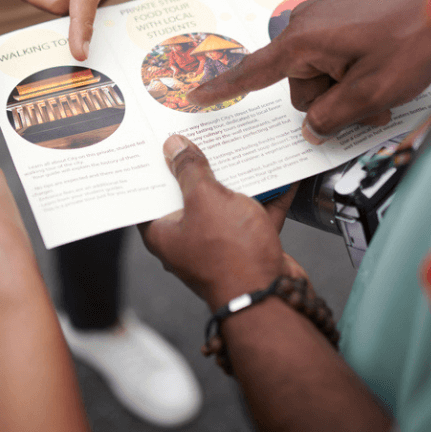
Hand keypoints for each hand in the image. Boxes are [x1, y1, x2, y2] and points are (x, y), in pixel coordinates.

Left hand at [139, 135, 294, 309]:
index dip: (153, 166)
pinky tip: (281, 171)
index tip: (156, 140)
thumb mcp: (205, 199)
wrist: (273, 299)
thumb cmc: (230, 254)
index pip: (149, 193)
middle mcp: (187, 239)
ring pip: (224, 202)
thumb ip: (190, 170)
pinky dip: (268, 194)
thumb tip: (174, 146)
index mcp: (162, 232)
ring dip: (235, 176)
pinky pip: (255, 212)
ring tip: (239, 143)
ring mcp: (219, 243)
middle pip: (188, 194)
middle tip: (200, 132)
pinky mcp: (249, 246)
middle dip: (197, 164)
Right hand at [187, 0, 430, 142]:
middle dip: (329, 102)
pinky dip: (349, 70)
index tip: (196, 97)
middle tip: (368, 108)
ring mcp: (322, 17)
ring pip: (318, 72)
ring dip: (345, 88)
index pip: (252, 72)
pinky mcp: (339, 15)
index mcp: (302, 42)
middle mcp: (304, 25)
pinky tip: (376, 70)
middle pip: (298, 85)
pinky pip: (331, 53)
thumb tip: (311, 129)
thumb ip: (332, 116)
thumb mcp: (370, 92)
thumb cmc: (409, 36)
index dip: (224, 89)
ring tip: (381, 89)